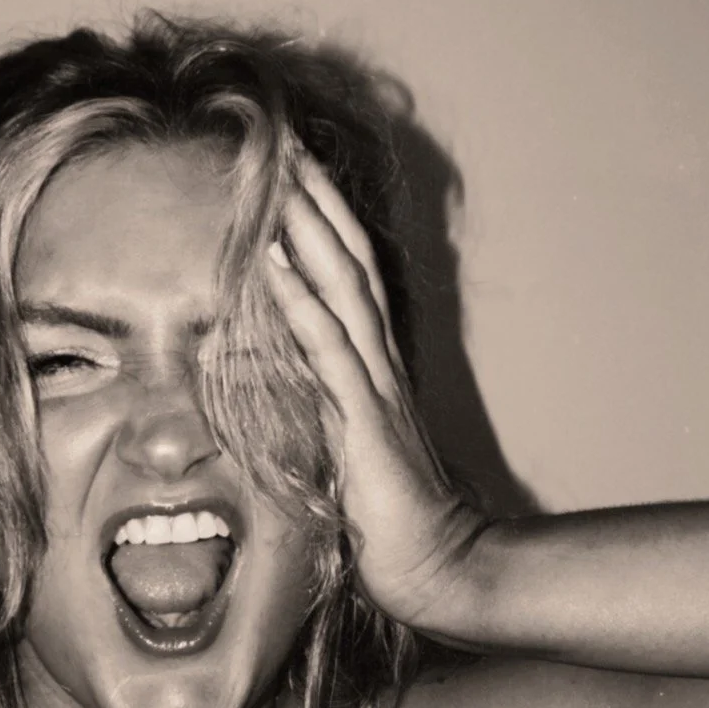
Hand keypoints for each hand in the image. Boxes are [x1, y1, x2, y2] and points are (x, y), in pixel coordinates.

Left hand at [266, 157, 484, 632]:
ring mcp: (374, 387)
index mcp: (374, 369)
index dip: (323, 220)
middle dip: (317, 198)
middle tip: (282, 139)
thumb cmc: (390, 521)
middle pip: (350, 260)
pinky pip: (327, 347)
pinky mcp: (364, 420)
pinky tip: (272, 260)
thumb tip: (274, 386)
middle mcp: (379, 364)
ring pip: (342, 286)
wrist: (436, 567)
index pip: (350, 277)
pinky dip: (300, 299)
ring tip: (275, 174)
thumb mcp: (345, 450)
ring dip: (307, 227)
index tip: (290, 168)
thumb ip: (319, 410)